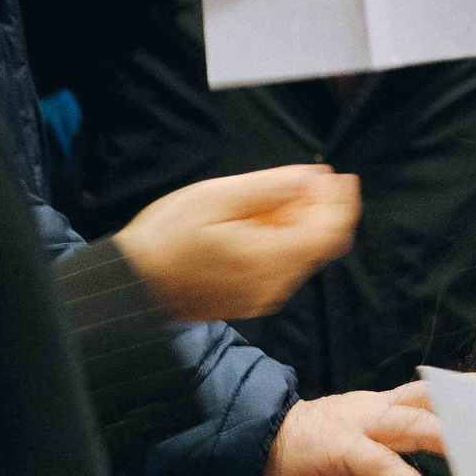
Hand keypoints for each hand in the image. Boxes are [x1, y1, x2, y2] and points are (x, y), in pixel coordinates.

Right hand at [111, 165, 357, 321]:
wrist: (133, 284)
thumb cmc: (166, 238)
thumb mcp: (216, 198)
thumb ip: (269, 188)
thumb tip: (310, 178)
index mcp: (270, 258)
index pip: (330, 232)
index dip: (342, 202)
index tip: (339, 175)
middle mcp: (273, 284)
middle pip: (318, 243)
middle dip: (320, 208)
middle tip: (307, 177)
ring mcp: (261, 296)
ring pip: (299, 255)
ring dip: (298, 223)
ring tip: (273, 196)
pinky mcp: (248, 299)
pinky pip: (279, 268)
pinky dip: (281, 241)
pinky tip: (258, 221)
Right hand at [260, 381, 452, 475]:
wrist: (250, 455)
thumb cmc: (307, 466)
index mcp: (381, 415)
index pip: (430, 399)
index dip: (464, 395)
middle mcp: (374, 412)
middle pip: (430, 400)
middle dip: (470, 406)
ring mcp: (358, 427)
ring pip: (413, 423)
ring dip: (451, 437)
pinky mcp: (341, 450)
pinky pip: (384, 466)